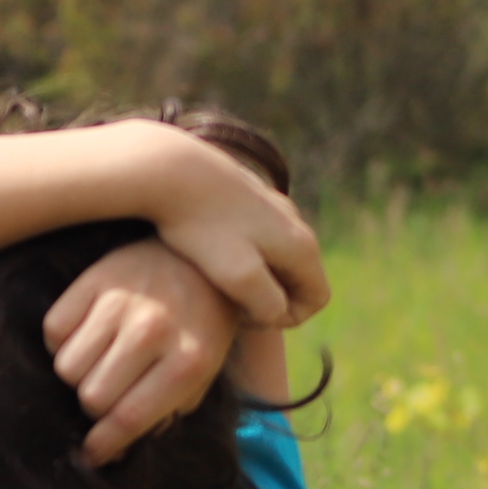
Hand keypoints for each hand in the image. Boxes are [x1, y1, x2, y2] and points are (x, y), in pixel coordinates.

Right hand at [46, 241, 238, 465]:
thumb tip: (120, 445)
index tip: (92, 455)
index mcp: (189, 361)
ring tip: (100, 362)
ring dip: (79, 374)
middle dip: (95, 407)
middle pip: (92, 397)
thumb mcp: (204, 372)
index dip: (104, 446)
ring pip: (67, 366)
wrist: (200, 257)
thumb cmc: (203, 325)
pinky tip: (87, 336)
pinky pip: (53, 329)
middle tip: (108, 396)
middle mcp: (153, 330)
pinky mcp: (94, 279)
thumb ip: (168, 410)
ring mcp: (121, 302)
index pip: (128, 419)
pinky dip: (63, 341)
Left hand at [141, 127, 327, 331]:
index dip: (286, 319)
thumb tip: (280, 311)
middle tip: (226, 300)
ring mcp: (269, 204)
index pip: (317, 299)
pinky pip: (251, 236)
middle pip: (296, 277)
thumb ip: (267, 302)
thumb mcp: (238, 275)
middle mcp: (293, 220)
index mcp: (301, 243)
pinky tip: (202, 251)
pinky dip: (235, 252)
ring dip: (251, 276)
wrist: (169, 169)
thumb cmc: (202, 226)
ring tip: (213, 277)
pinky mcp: (243, 194)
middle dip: (267, 298)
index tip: (244, 315)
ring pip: (273, 255)